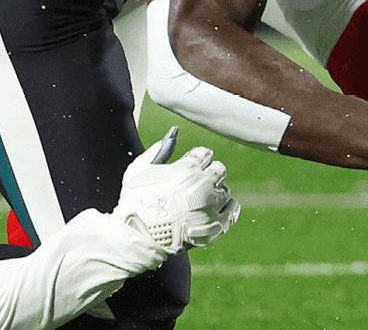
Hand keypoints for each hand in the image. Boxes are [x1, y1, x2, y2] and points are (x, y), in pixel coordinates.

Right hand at [114, 127, 241, 253]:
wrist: (138, 237)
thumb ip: (160, 149)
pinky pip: (232, 210)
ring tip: (201, 198)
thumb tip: (175, 132)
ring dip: (216, 191)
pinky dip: (227, 207)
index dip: (197, 158)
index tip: (191, 164)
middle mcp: (203, 186)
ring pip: (226, 190)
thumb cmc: (135, 201)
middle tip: (197, 181)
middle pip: (219, 170)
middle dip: (210, 172)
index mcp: (186, 169)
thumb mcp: (140, 169)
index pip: (205, 154)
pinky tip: (216, 207)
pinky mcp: (215, 227)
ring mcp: (210, 207)